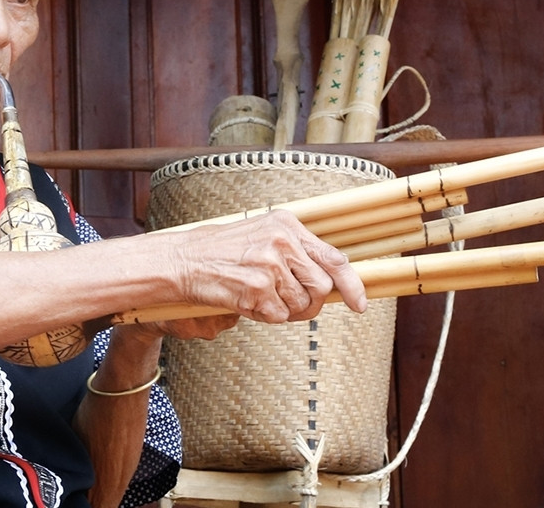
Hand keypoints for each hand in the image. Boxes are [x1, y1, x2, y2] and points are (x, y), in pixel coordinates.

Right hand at [172, 210, 366, 323]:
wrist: (183, 260)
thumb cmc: (222, 252)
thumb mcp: (263, 237)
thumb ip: (297, 254)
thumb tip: (329, 283)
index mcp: (286, 225)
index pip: (333, 257)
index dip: (352, 284)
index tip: (360, 303)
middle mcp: (281, 241)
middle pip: (321, 286)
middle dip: (311, 303)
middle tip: (290, 304)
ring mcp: (269, 265)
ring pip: (301, 305)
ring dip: (284, 310)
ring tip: (259, 296)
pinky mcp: (256, 288)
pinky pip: (278, 317)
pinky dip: (265, 317)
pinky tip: (247, 301)